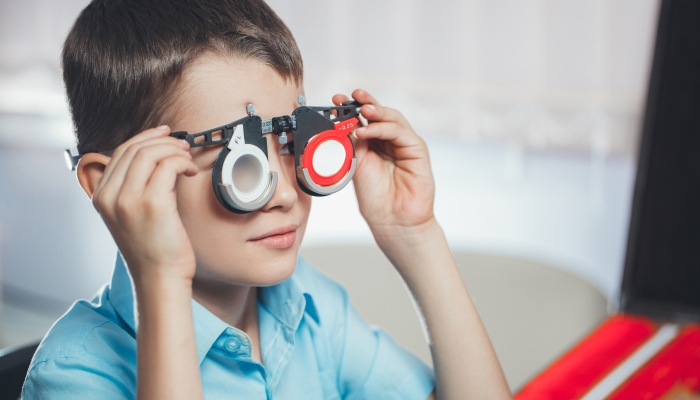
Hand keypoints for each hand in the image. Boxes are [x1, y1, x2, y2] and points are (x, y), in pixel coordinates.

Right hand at [88, 126, 198, 285]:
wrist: (159, 277)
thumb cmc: (152, 249)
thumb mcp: (130, 215)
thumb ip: (132, 188)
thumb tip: (154, 157)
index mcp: (101, 196)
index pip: (120, 152)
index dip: (145, 138)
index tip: (164, 135)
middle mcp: (109, 196)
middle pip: (134, 149)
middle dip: (162, 141)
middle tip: (181, 146)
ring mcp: (128, 200)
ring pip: (150, 153)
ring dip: (174, 150)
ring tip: (187, 159)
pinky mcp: (152, 204)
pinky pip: (168, 166)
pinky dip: (182, 162)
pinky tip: (190, 171)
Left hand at [332, 89, 434, 236]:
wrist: (392, 220)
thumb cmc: (375, 198)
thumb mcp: (357, 165)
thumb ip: (353, 143)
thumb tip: (344, 122)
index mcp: (374, 145)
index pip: (364, 120)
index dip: (351, 108)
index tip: (335, 100)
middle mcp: (390, 142)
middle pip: (380, 114)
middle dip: (365, 102)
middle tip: (350, 95)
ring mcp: (404, 144)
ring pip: (392, 118)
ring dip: (375, 112)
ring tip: (360, 110)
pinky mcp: (417, 149)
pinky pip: (399, 132)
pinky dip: (382, 128)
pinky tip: (366, 130)